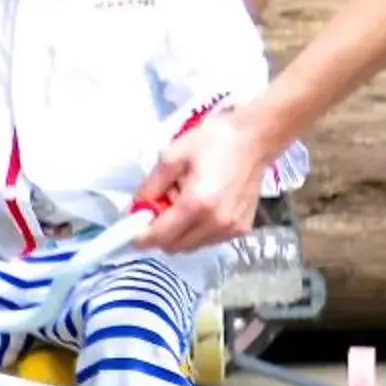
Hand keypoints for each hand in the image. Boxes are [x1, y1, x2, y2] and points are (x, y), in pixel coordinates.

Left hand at [131, 109, 271, 252]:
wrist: (254, 139)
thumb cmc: (213, 141)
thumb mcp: (172, 157)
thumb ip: (151, 187)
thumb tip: (136, 209)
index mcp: (197, 204)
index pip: (160, 236)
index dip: (140, 236)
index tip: (131, 226)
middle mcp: (216, 224)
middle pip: (174, 247)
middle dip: (160, 232)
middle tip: (161, 204)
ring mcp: (231, 230)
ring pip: (191, 246)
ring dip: (179, 232)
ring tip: (184, 201)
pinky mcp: (241, 230)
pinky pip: (208, 240)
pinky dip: (197, 230)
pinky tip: (202, 206)